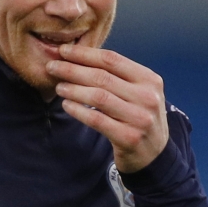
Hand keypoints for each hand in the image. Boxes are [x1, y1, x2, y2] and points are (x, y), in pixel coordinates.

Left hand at [46, 43, 168, 172]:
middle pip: (102, 77)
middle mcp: (148, 97)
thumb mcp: (139, 92)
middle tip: (52, 67)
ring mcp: (140, 118)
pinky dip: (79, 111)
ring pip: (99, 97)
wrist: (155, 155)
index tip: (63, 51)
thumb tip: (78, 58)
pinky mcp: (129, 138)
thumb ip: (118, 76)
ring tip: (59, 86)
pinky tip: (66, 105)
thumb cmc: (139, 117)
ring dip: (74, 89)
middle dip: (73, 70)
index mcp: (150, 79)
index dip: (84, 54)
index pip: (112, 60)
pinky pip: (97, 120)